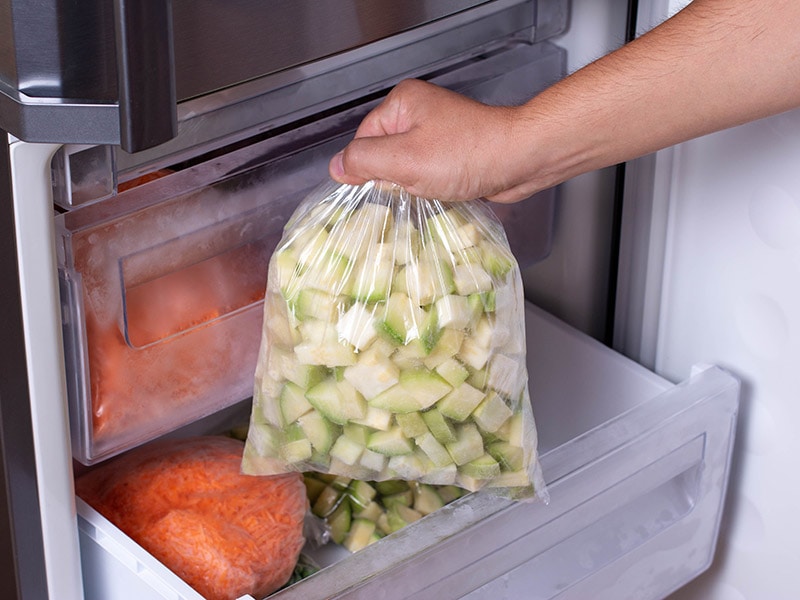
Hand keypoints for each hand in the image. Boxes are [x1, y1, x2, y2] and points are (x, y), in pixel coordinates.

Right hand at [328, 79, 535, 202]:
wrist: (521, 160)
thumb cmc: (466, 155)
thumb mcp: (403, 160)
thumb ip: (363, 161)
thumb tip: (336, 167)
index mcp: (402, 103)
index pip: (364, 141)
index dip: (369, 168)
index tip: (384, 186)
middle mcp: (419, 113)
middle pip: (384, 156)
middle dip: (394, 179)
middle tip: (413, 187)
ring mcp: (439, 133)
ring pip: (407, 169)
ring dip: (414, 187)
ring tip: (432, 190)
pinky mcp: (455, 153)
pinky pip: (429, 174)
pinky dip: (431, 188)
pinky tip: (442, 194)